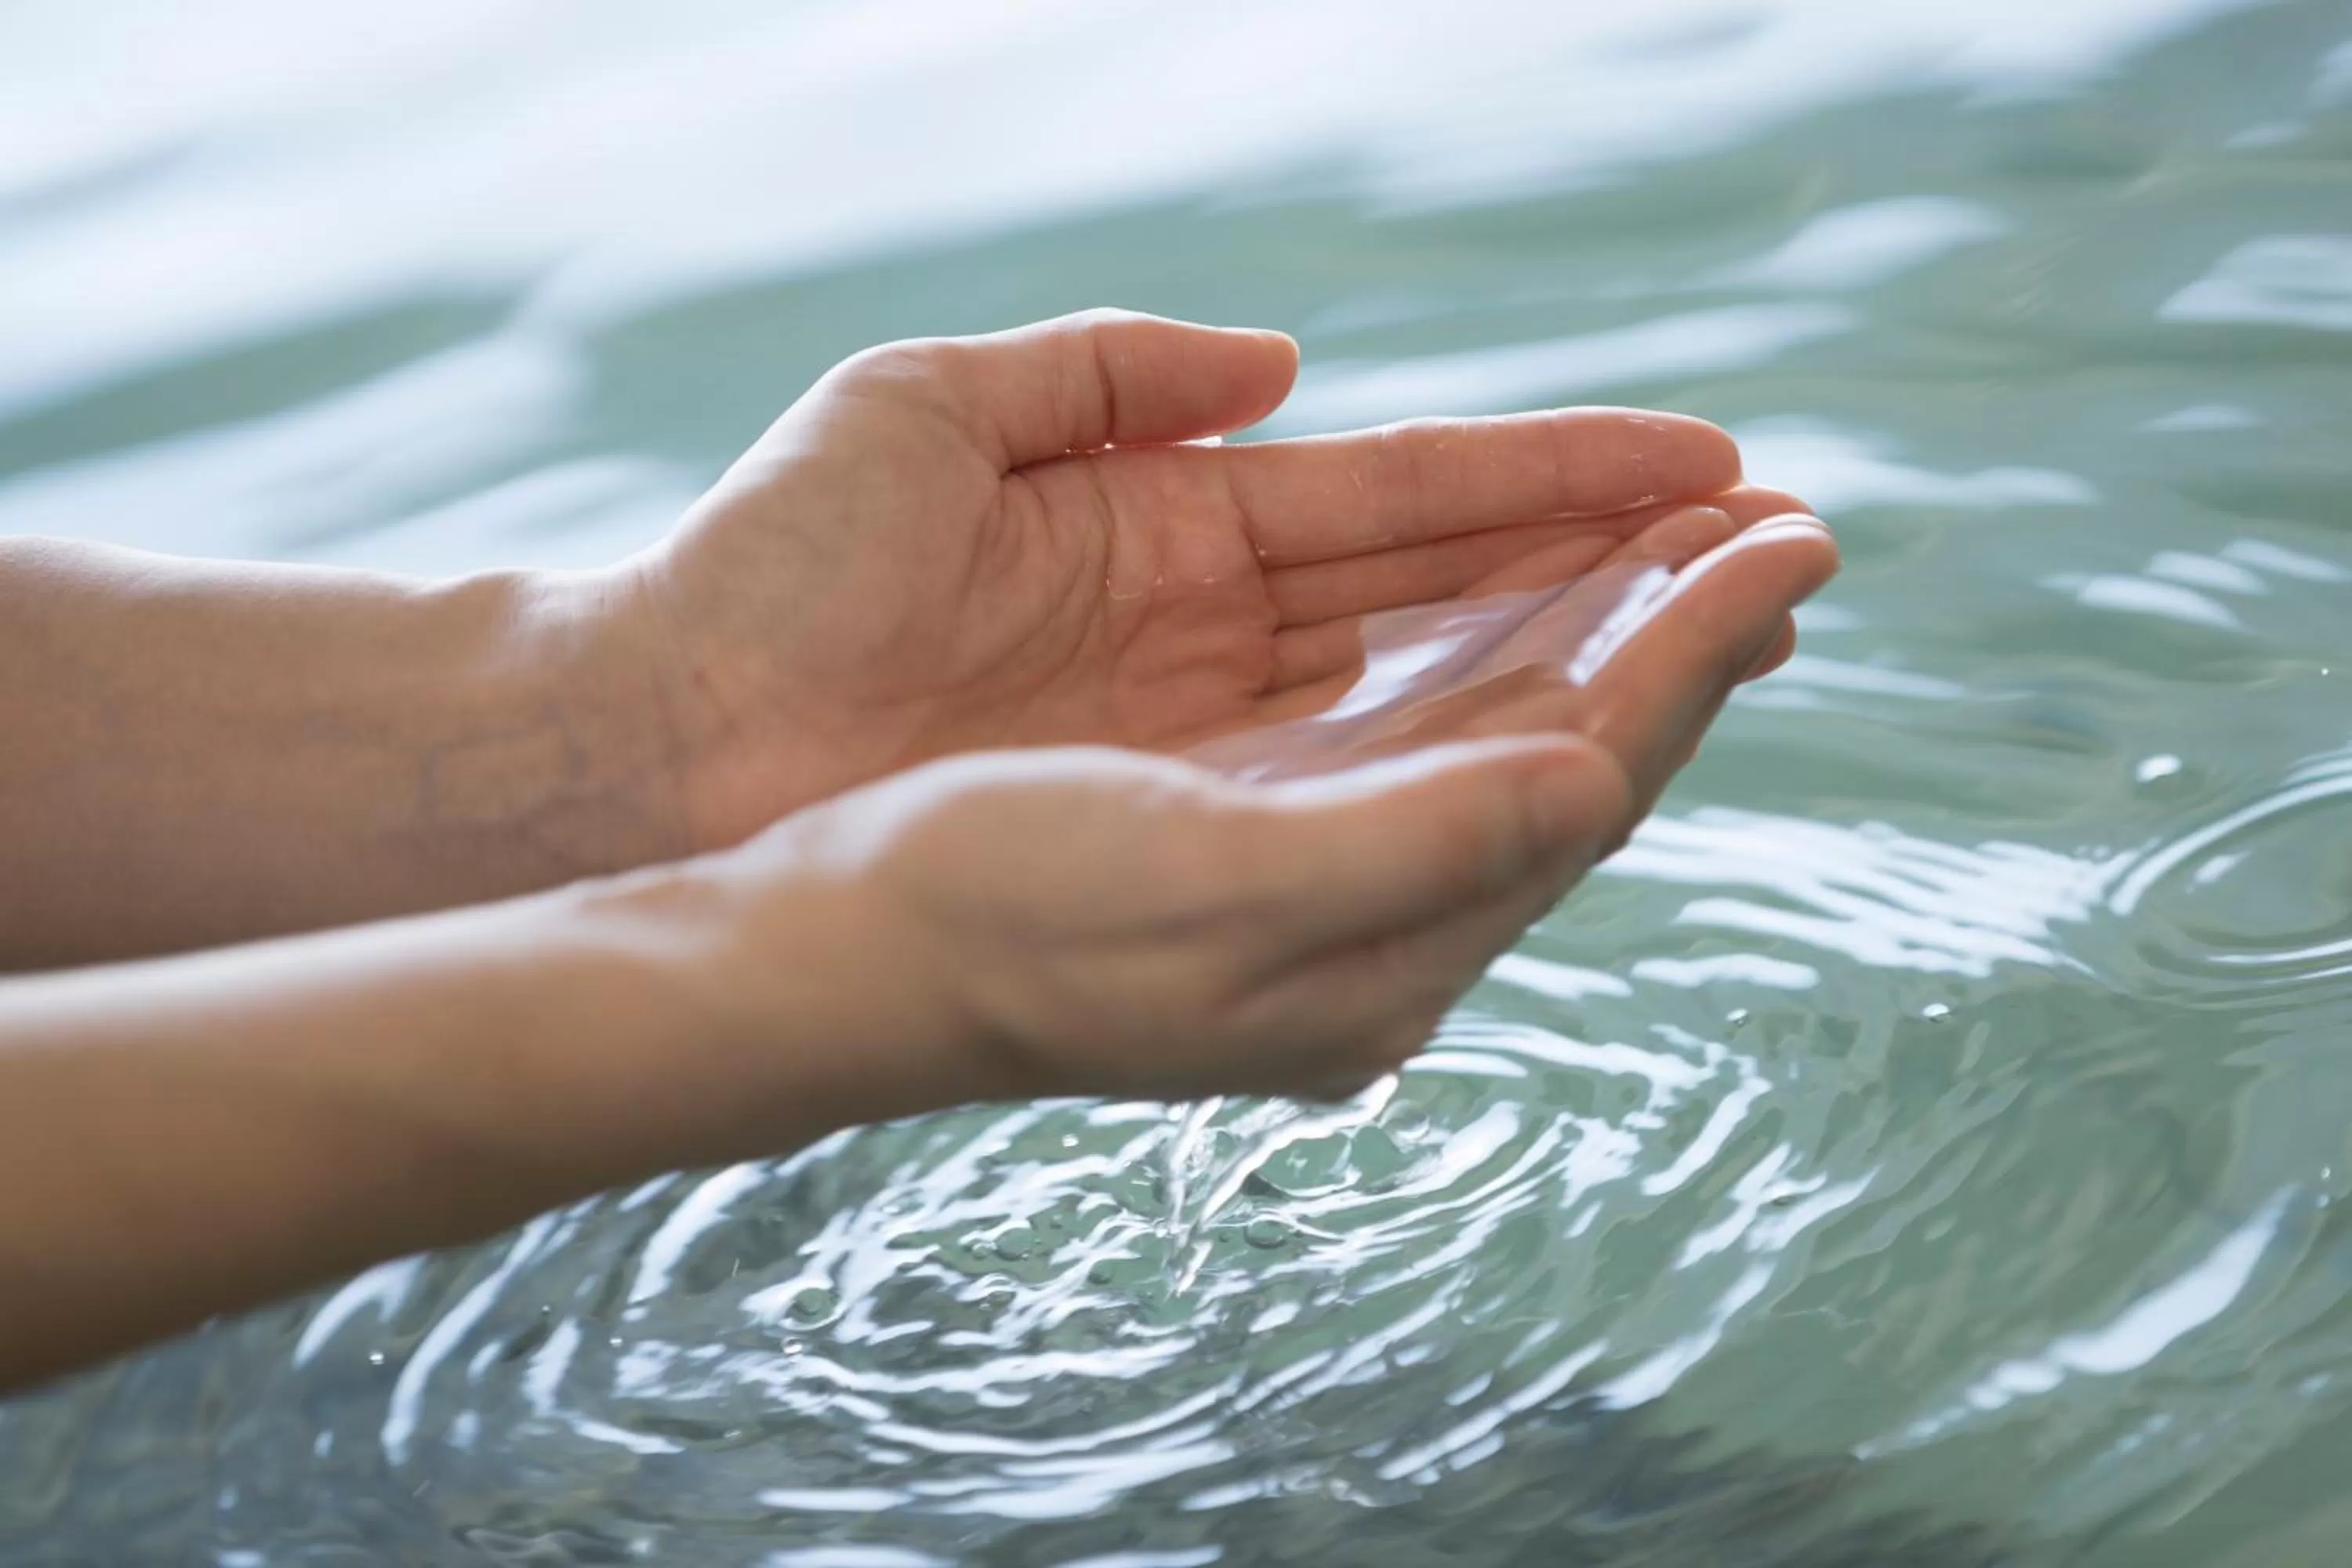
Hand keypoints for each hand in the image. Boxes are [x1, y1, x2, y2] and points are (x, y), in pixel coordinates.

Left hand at [618, 310, 1811, 851]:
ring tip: (1743, 630)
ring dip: (1592, 665)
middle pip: (1463, 598)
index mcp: (1179, 521)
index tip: (1706, 461)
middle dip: (1622, 573)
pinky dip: (1478, 773)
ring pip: (1443, 699)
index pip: (1413, 495)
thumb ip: (1110, 375)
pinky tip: (1601, 751)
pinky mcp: (1182, 838)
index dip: (1562, 475)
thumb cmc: (772, 562)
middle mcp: (1222, 639)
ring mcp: (1212, 743)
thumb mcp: (933, 410)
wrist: (661, 736)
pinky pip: (1362, 801)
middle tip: (1783, 549)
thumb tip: (1286, 370)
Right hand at [647, 513, 1834, 1115]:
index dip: (1695, 648)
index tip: (1795, 538)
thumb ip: (1416, 844)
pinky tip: (1517, 614)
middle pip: (1568, 754)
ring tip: (1687, 545)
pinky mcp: (1257, 844)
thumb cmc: (1000, 917)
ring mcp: (1319, 888)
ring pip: (1503, 741)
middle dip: (1675, 634)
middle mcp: (1376, 929)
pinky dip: (1493, 657)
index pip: (1586, 769)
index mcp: (1384, 945)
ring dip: (1598, 635)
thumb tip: (1594, 788)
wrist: (833, 955)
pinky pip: (1424, 737)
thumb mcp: (1213, 883)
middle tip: (1779, 524)